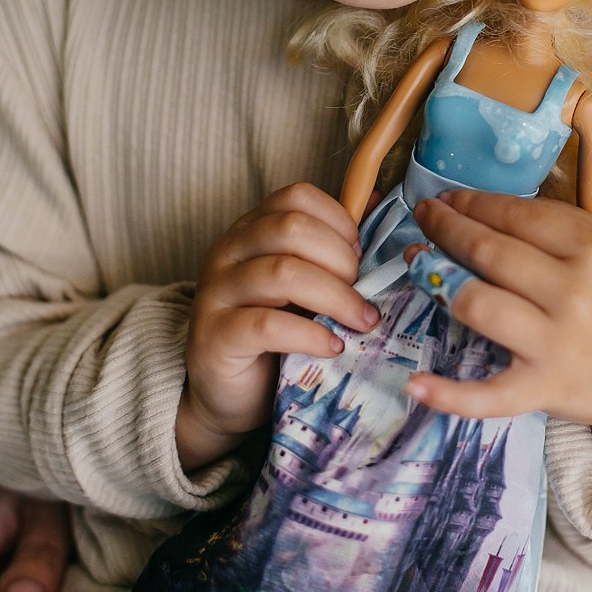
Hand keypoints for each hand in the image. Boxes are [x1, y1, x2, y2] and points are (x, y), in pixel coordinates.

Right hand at [178, 184, 377, 470]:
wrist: (229, 394)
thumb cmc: (274, 334)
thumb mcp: (304, 284)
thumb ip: (332, 246)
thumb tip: (375, 202)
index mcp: (251, 229)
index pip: (296, 197)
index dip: (338, 221)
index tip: (361, 255)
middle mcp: (228, 251)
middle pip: (291, 228)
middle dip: (340, 259)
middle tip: (362, 291)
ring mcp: (217, 292)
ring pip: (281, 273)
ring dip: (335, 297)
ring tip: (361, 321)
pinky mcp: (216, 335)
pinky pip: (267, 325)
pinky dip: (310, 334)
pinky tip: (333, 346)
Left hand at [405, 190, 591, 488]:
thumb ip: (562, 226)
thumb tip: (490, 209)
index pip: (517, 216)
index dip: (473, 204)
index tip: (448, 198)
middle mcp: (574, 292)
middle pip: (490, 253)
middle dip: (448, 229)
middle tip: (424, 217)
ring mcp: (557, 344)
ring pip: (478, 305)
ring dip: (438, 282)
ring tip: (418, 263)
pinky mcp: (546, 390)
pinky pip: (489, 395)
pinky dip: (450, 394)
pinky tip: (415, 384)